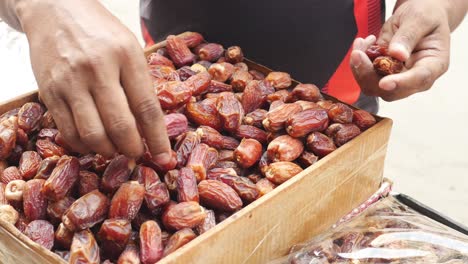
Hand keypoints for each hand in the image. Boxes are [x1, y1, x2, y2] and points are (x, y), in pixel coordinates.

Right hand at [17, 0, 172, 163]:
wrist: (54, 9)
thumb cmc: (99, 30)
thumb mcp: (129, 47)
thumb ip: (140, 82)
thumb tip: (151, 126)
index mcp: (126, 56)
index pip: (146, 107)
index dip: (157, 138)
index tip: (164, 158)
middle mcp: (97, 69)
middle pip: (120, 125)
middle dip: (133, 149)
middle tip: (137, 154)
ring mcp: (70, 81)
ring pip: (93, 134)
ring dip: (108, 151)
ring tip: (115, 150)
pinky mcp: (49, 92)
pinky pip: (68, 131)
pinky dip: (84, 145)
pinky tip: (93, 143)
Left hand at [350, 0, 450, 100]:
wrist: (416, 17)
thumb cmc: (425, 15)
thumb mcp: (420, 19)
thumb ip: (409, 36)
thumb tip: (396, 54)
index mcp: (434, 65)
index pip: (419, 79)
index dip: (401, 83)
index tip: (384, 82)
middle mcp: (415, 77)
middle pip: (391, 90)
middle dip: (369, 75)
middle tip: (358, 53)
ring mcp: (397, 78)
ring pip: (373, 86)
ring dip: (360, 68)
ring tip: (361, 43)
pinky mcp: (381, 74)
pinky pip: (365, 76)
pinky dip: (359, 62)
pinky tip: (362, 44)